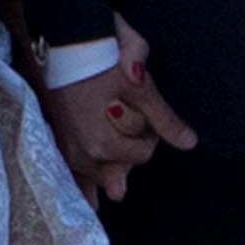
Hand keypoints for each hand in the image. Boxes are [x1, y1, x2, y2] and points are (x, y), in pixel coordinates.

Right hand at [42, 16, 195, 204]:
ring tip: (111, 149)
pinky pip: (73, 174)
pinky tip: (94, 203)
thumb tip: (189, 143)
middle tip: (122, 117)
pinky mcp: (56, 141)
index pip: (140, 155)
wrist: (67, 41)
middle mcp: (81, 154)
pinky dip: (85, 185)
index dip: (149, 136)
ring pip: (95, 174)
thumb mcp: (141, 88)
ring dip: (107, 167)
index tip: (143, 114)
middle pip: (118, 169)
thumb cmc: (105, 61)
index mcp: (103, 144)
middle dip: (127, 150)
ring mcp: (66, 149)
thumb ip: (164, 120)